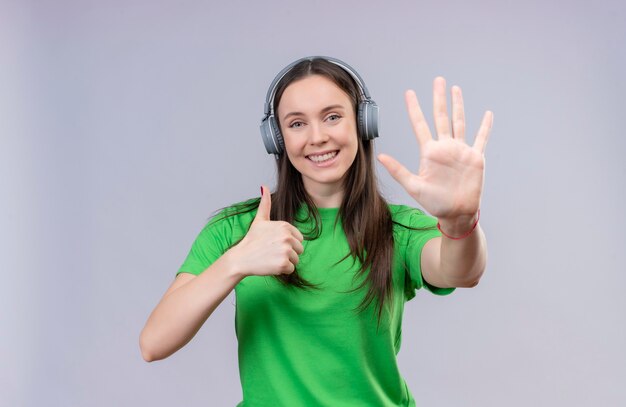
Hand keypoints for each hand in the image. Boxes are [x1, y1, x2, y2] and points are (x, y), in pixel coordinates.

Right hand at [228, 186, 303, 276]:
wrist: (241, 258)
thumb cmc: (251, 240)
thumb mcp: (259, 220)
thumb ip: (265, 204)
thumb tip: (263, 187)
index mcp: (285, 226)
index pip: (299, 239)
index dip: (288, 243)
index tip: (274, 243)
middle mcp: (287, 236)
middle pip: (299, 249)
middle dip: (288, 253)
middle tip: (271, 252)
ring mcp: (286, 250)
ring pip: (296, 260)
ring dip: (285, 262)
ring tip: (270, 258)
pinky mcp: (283, 263)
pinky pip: (291, 269)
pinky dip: (282, 270)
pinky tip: (270, 265)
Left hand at [378, 77, 492, 225]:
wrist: (456, 213)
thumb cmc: (434, 202)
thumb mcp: (414, 186)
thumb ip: (398, 170)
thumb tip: (381, 157)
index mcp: (429, 152)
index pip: (420, 124)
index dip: (414, 109)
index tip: (409, 93)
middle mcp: (444, 147)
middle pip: (440, 117)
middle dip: (438, 98)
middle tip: (437, 80)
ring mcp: (460, 151)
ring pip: (459, 122)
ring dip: (458, 105)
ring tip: (455, 89)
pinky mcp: (475, 158)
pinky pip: (481, 138)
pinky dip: (485, 127)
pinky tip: (487, 114)